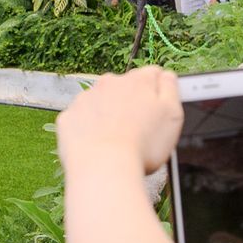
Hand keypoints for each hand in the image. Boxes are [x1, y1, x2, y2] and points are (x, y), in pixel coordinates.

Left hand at [56, 66, 180, 175]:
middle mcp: (109, 83)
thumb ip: (171, 88)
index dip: (157, 92)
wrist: (104, 168)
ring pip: (101, 102)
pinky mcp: (69, 117)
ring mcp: (85, 99)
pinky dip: (88, 128)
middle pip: (124, 87)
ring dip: (108, 114)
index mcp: (138, 81)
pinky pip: (81, 118)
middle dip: (131, 103)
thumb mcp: (173, 115)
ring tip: (117, 140)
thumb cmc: (142, 146)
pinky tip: (97, 144)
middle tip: (138, 130)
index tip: (156, 110)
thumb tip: (166, 75)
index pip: (151, 74)